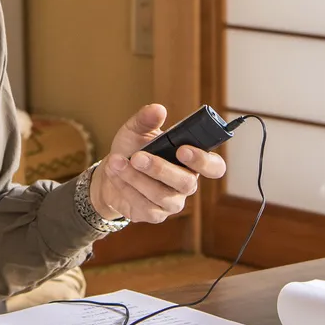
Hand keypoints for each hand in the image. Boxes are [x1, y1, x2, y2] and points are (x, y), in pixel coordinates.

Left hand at [89, 104, 226, 223]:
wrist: (110, 173)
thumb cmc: (131, 149)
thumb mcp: (135, 130)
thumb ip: (146, 120)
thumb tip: (158, 109)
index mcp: (190, 161)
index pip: (214, 167)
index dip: (203, 161)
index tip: (183, 150)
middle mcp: (186, 183)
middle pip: (187, 183)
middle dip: (160, 169)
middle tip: (137, 157)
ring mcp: (172, 202)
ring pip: (161, 195)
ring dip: (135, 177)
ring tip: (116, 162)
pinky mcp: (155, 215)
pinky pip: (145, 206)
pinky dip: (126, 188)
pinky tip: (115, 175)